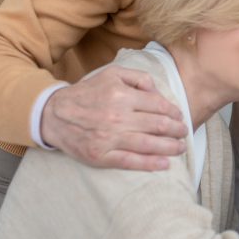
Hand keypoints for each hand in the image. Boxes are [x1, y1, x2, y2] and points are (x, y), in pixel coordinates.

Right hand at [40, 66, 187, 170]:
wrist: (54, 114)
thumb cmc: (87, 93)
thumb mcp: (112, 75)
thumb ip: (139, 78)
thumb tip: (159, 92)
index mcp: (121, 95)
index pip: (158, 105)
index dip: (174, 112)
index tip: (180, 117)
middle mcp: (117, 117)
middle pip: (158, 125)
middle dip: (177, 130)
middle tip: (184, 132)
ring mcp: (109, 138)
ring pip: (148, 144)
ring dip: (170, 147)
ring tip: (180, 148)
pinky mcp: (101, 156)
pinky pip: (131, 161)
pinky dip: (150, 164)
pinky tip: (164, 164)